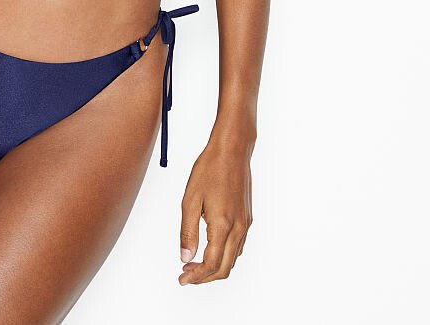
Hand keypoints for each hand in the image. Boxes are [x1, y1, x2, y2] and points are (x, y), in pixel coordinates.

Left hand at [178, 137, 252, 283]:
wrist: (232, 150)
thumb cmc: (210, 169)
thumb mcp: (190, 199)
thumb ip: (188, 231)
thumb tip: (185, 257)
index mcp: (223, 225)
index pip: (210, 264)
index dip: (196, 276)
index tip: (182, 279)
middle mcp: (238, 229)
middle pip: (224, 268)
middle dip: (204, 276)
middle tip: (186, 273)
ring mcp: (245, 224)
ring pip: (232, 259)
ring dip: (214, 267)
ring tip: (194, 262)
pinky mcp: (247, 218)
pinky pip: (238, 246)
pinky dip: (224, 255)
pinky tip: (210, 247)